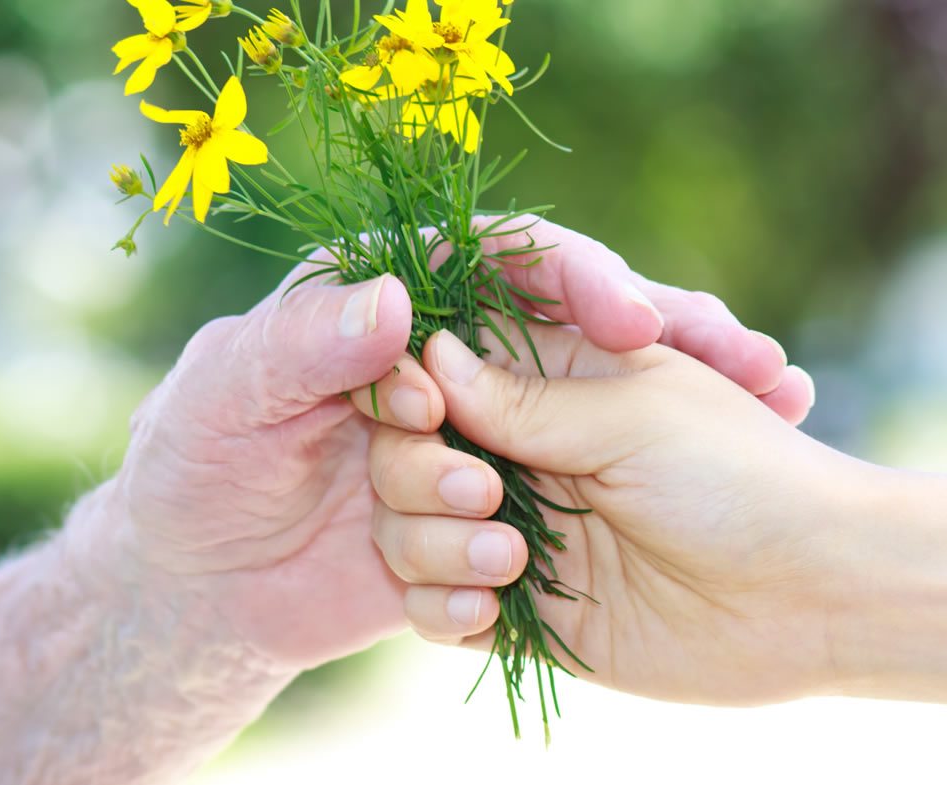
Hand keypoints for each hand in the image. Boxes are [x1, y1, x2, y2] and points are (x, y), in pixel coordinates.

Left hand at [86, 220, 817, 669]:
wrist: (193, 587)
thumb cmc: (192, 461)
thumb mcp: (226, 390)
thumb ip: (306, 340)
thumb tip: (400, 297)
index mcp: (401, 298)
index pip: (515, 261)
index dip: (583, 277)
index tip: (634, 318)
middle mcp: (456, 365)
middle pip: (581, 347)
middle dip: (660, 368)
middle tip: (754, 376)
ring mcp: (475, 448)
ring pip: (559, 459)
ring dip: (548, 497)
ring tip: (491, 542)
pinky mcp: (470, 526)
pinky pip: (518, 546)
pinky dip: (501, 576)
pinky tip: (483, 597)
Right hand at [367, 323, 870, 704]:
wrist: (814, 597)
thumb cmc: (741, 479)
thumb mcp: (632, 414)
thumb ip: (524, 397)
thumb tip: (431, 356)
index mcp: (557, 381)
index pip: (446, 364)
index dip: (414, 383)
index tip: (419, 406)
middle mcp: (527, 451)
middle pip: (408, 448)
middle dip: (417, 471)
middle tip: (479, 493)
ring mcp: (518, 530)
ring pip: (407, 526)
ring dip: (431, 542)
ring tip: (509, 560)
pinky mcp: (521, 611)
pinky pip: (436, 605)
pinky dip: (443, 606)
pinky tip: (487, 609)